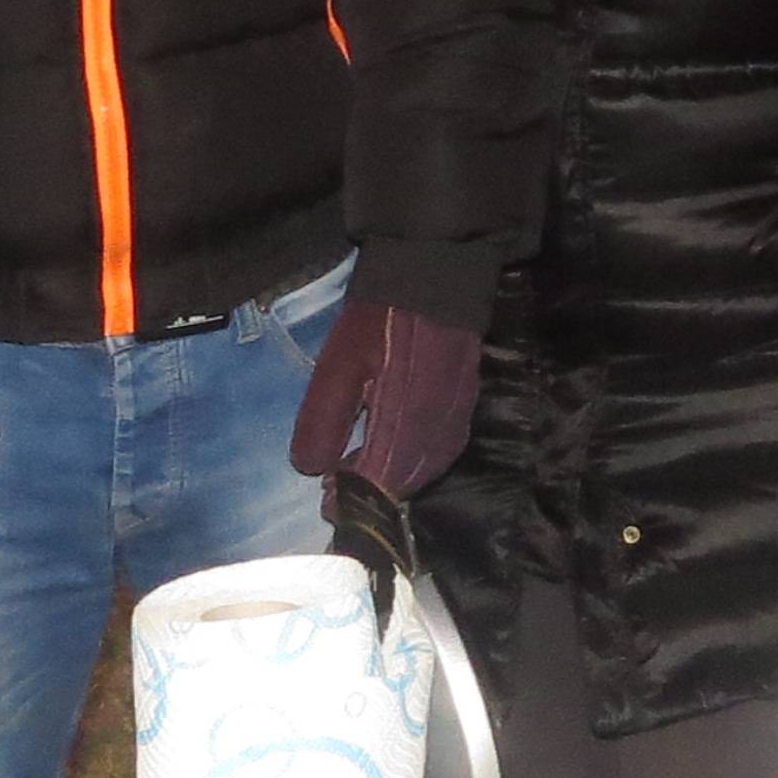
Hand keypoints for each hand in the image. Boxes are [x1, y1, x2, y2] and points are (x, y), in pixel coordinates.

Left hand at [287, 294, 486, 497]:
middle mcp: (436, 431)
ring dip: (394, 480)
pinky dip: (415, 463)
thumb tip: (311, 469)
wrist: (435, 276)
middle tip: (339, 490)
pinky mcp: (466, 407)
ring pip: (424, 470)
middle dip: (372, 493)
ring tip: (362, 472)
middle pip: (403, 483)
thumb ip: (324, 419)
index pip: (377, 481)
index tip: (327, 501)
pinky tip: (395, 453)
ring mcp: (457, 420)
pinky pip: (441, 452)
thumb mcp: (339, 364)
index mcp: (403, 423)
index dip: (350, 497)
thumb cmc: (380, 320)